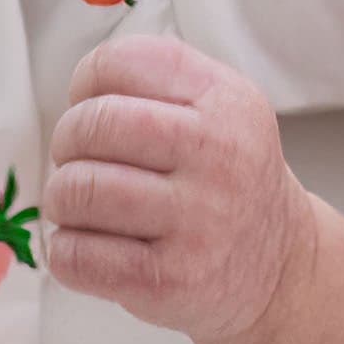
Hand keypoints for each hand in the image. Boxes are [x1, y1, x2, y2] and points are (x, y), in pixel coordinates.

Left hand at [41, 36, 314, 343]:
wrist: (281, 265)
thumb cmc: (229, 181)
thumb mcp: (224, 110)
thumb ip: (159, 85)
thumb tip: (77, 93)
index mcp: (225, 101)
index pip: (120, 63)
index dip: (86, 84)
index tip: (92, 109)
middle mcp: (217, 156)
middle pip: (92, 125)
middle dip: (67, 143)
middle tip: (79, 161)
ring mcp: (197, 222)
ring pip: (78, 190)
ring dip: (62, 200)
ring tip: (82, 206)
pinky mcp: (170, 280)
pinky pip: (76, 255)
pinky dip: (66, 251)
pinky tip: (91, 246)